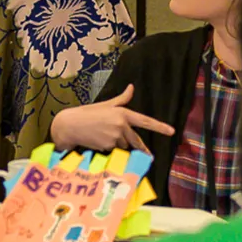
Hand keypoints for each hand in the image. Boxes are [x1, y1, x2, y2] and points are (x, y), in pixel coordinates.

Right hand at [49, 86, 175, 150]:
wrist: (70, 125)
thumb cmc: (87, 113)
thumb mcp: (106, 105)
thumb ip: (121, 99)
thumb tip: (131, 87)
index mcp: (123, 113)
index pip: (145, 121)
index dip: (159, 127)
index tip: (172, 132)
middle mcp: (121, 125)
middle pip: (135, 140)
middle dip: (138, 146)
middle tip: (146, 154)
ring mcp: (115, 137)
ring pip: (124, 146)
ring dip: (118, 144)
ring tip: (103, 136)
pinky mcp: (108, 147)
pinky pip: (114, 151)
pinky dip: (109, 148)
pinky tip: (99, 141)